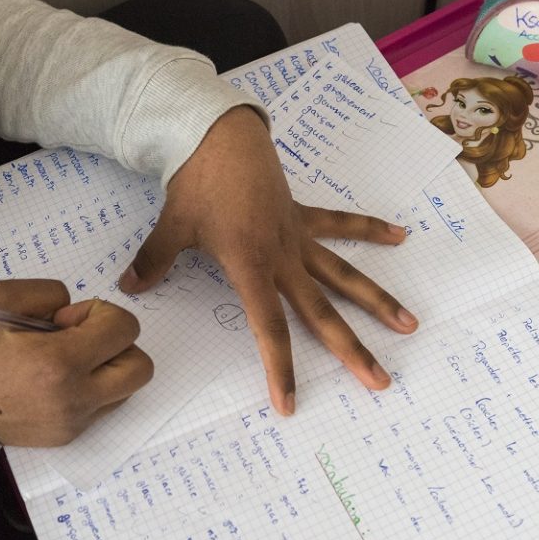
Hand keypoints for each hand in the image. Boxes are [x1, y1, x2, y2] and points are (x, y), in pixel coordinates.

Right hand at [0, 279, 153, 445]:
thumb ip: (47, 292)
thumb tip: (75, 310)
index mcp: (57, 362)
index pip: (123, 329)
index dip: (100, 313)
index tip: (67, 319)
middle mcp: (74, 398)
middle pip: (140, 366)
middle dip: (117, 343)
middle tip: (80, 339)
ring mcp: (73, 422)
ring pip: (127, 389)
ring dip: (108, 367)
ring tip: (68, 361)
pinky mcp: (68, 436)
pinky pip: (103, 407)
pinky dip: (93, 388)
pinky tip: (58, 380)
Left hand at [119, 105, 415, 415]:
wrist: (220, 135)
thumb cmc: (196, 183)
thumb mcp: (172, 226)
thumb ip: (154, 260)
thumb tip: (129, 286)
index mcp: (250, 266)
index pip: (270, 328)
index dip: (280, 368)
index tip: (290, 404)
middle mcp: (282, 257)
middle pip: (322, 312)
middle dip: (351, 349)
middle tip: (380, 382)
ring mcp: (297, 236)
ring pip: (345, 275)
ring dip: (378, 300)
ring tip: (410, 324)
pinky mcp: (302, 215)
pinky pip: (340, 226)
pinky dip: (369, 229)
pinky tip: (400, 235)